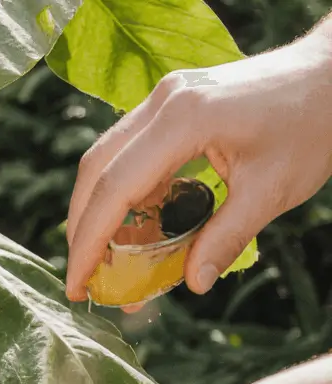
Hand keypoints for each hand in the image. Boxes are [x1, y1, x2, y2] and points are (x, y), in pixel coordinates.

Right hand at [65, 19, 331, 303]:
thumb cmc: (313, 126)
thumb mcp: (273, 190)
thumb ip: (227, 237)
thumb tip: (195, 283)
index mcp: (185, 120)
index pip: (116, 187)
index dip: (90, 240)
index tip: (78, 282)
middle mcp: (163, 102)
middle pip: (96, 170)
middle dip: (82, 227)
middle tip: (84, 276)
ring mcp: (163, 98)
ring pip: (106, 158)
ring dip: (98, 209)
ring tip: (104, 256)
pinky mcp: (171, 102)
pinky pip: (130, 150)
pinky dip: (125, 190)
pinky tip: (137, 223)